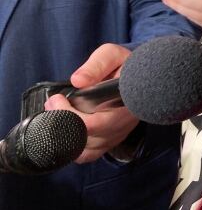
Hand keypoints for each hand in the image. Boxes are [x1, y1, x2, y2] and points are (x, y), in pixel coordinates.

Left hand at [44, 44, 137, 162]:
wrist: (140, 74)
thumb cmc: (125, 64)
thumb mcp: (112, 55)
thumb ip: (96, 65)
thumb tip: (77, 81)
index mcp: (127, 104)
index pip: (96, 124)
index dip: (71, 116)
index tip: (58, 98)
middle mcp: (125, 124)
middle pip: (87, 139)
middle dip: (62, 122)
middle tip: (52, 103)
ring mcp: (118, 135)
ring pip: (86, 150)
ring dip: (65, 134)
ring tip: (57, 112)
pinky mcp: (112, 140)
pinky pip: (89, 154)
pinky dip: (74, 147)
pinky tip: (68, 128)